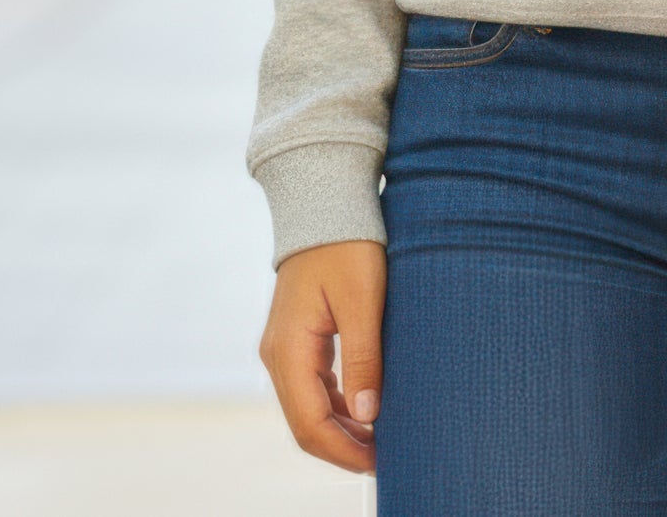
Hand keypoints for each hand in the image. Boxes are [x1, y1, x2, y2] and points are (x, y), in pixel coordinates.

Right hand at [259, 239, 386, 472]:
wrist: (325, 203)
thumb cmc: (348, 245)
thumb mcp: (363, 299)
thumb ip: (363, 358)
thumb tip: (368, 415)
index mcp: (288, 351)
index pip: (310, 424)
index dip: (344, 451)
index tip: (380, 463)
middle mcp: (279, 355)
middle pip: (305, 423)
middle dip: (343, 446)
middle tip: (387, 458)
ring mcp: (285, 348)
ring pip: (309, 407)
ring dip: (342, 428)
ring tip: (383, 440)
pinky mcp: (298, 339)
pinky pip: (313, 386)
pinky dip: (338, 405)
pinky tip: (367, 409)